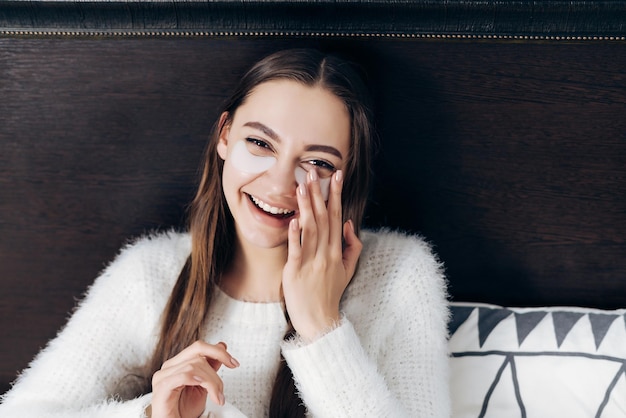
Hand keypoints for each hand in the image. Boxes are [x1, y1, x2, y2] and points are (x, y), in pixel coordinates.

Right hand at [150, 341, 239, 417]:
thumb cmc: (184, 410)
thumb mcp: (204, 386)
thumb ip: (210, 366)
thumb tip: (221, 346)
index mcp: (178, 364)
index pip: (199, 347)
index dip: (218, 351)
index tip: (234, 363)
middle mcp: (169, 367)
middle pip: (197, 351)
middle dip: (218, 362)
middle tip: (226, 379)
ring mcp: (163, 376)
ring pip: (194, 365)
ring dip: (212, 381)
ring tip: (217, 397)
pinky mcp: (162, 388)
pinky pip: (182, 375)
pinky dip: (197, 379)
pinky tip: (204, 387)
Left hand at [282, 169, 362, 340]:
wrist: (320, 320)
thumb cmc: (330, 294)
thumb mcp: (347, 270)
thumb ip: (351, 246)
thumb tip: (347, 223)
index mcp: (336, 251)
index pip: (336, 216)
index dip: (336, 195)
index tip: (336, 175)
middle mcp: (326, 253)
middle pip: (323, 218)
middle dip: (319, 193)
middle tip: (313, 172)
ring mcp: (311, 262)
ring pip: (310, 229)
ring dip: (306, 207)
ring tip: (302, 187)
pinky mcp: (296, 271)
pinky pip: (297, 249)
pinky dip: (295, 234)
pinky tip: (294, 219)